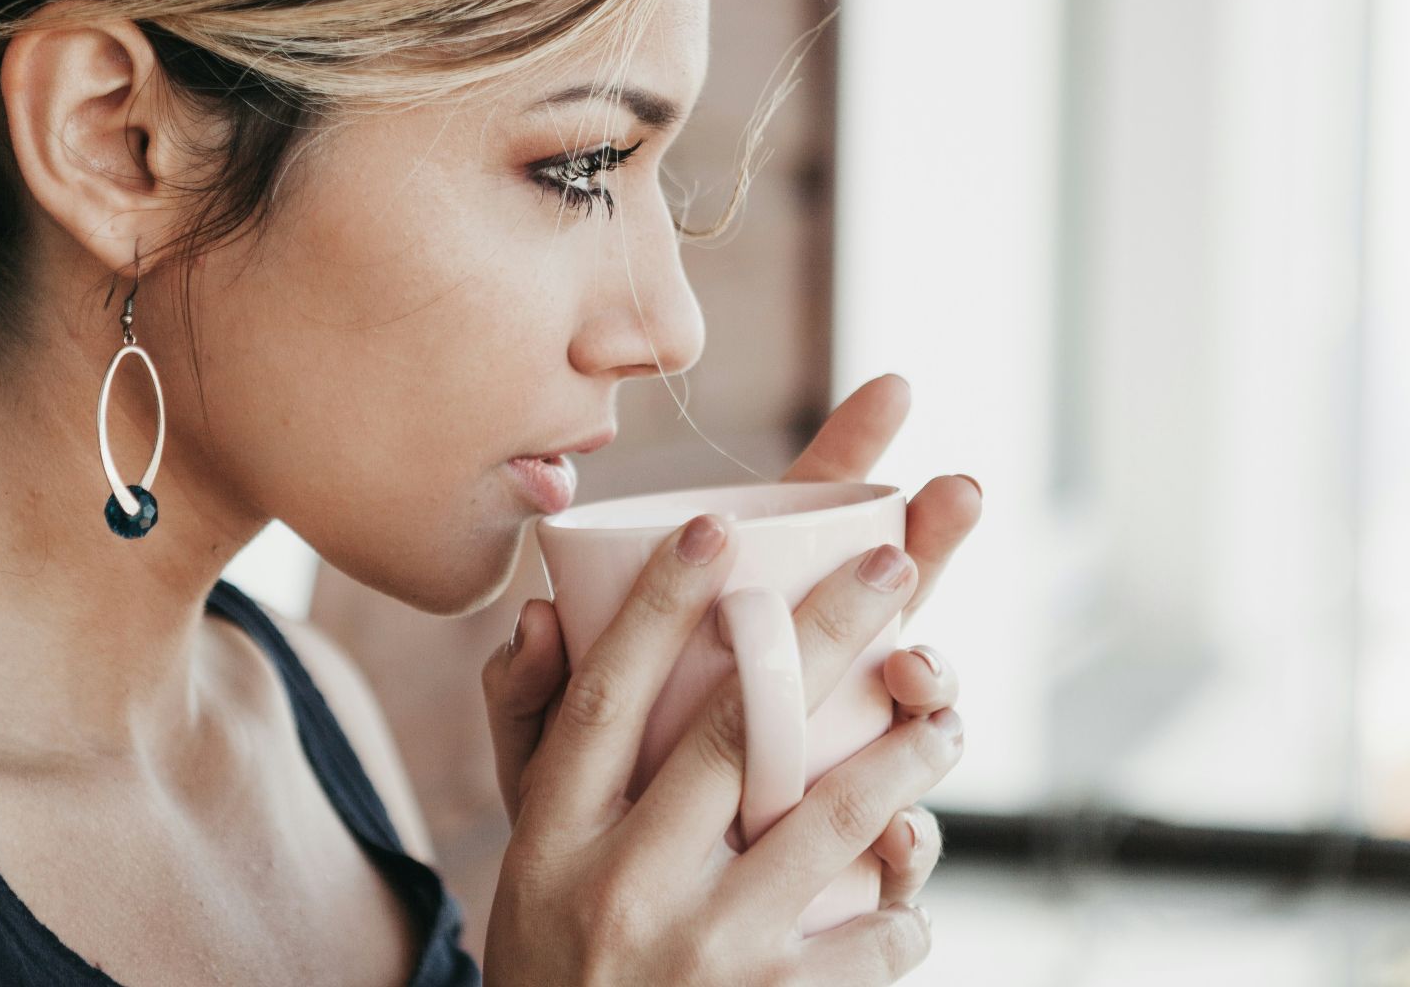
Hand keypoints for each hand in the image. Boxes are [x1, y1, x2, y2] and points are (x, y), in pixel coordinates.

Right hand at [483, 509, 963, 982]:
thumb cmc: (561, 955)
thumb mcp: (526, 858)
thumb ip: (529, 731)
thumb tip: (545, 613)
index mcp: (554, 836)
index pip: (604, 698)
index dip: (658, 608)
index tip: (714, 528)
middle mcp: (621, 887)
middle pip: (733, 733)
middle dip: (824, 635)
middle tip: (895, 565)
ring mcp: (701, 955)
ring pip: (829, 823)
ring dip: (906, 757)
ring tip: (946, 716)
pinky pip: (871, 940)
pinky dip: (903, 904)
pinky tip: (909, 879)